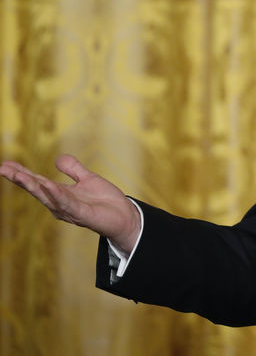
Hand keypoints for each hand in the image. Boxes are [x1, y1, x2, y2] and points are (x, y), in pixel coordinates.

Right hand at [0, 155, 140, 253]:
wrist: (125, 216)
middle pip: (37, 189)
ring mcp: (69, 210)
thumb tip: (57, 158)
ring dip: (32, 186)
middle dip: (20, 179)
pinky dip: (56, 194)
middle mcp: (60, 204)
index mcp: (60, 195)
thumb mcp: (88, 179)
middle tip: (3, 168)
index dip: (22, 173)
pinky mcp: (81, 214)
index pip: (38, 182)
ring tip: (18, 175)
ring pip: (47, 196)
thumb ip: (73, 169)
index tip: (5, 164)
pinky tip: (47, 185)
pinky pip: (66, 203)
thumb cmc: (105, 201)